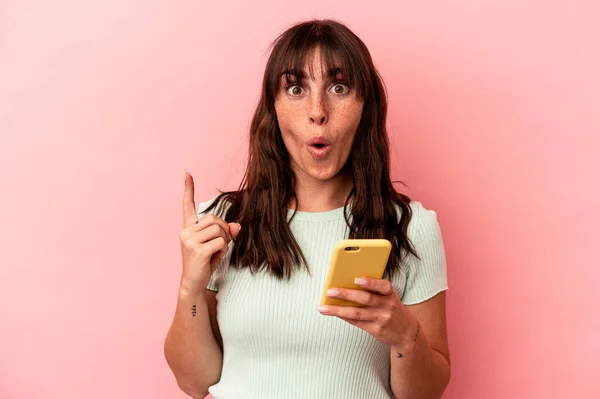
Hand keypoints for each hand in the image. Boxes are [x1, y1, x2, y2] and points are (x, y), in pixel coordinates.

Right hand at [179, 171, 240, 291]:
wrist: (194, 283)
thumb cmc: (204, 263)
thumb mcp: (216, 245)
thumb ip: (225, 233)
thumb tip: (237, 226)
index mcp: (188, 228)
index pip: (187, 205)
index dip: (188, 188)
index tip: (186, 173)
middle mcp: (186, 232)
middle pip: (215, 219)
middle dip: (223, 230)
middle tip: (219, 244)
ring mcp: (189, 241)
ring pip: (219, 230)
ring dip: (224, 241)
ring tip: (215, 252)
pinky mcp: (196, 250)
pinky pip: (221, 242)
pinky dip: (223, 250)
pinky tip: (214, 258)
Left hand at [318, 277, 417, 346]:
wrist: (406, 332)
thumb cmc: (391, 307)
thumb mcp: (388, 296)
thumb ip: (373, 290)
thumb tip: (346, 283)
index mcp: (390, 294)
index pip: (383, 286)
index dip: (370, 282)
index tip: (356, 279)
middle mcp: (388, 306)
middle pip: (365, 299)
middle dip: (346, 294)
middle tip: (330, 291)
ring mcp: (382, 319)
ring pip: (357, 313)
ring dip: (338, 309)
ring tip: (323, 307)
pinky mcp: (376, 330)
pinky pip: (356, 322)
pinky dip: (344, 316)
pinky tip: (334, 313)